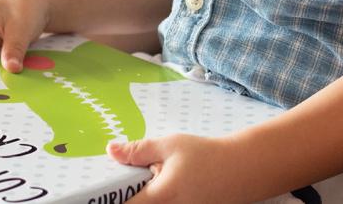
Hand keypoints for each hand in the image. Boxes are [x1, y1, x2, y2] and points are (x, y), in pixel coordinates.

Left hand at [108, 134, 248, 202]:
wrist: (244, 170)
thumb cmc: (208, 156)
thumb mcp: (171, 145)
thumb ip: (138, 150)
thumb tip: (111, 151)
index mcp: (159, 198)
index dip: (109, 201)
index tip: (98, 195)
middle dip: (127, 198)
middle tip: (124, 186)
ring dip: (144, 199)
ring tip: (148, 186)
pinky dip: (159, 202)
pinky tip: (165, 191)